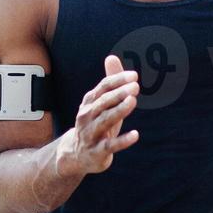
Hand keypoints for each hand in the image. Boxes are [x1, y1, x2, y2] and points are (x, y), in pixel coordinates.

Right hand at [55, 55, 139, 176]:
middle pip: (103, 102)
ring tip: (133, 102)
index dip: (117, 80)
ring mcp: (91, 134)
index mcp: (90, 103)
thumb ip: (110, 82)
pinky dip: (122, 141)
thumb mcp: (101, 104)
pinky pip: (110, 146)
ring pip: (105, 120)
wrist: (76, 155)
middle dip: (119, 94)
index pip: (103, 88)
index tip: (134, 76)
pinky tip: (135, 135)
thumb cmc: (94, 125)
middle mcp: (87, 116)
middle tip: (135, 87)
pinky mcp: (97, 152)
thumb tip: (112, 57)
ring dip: (119, 110)